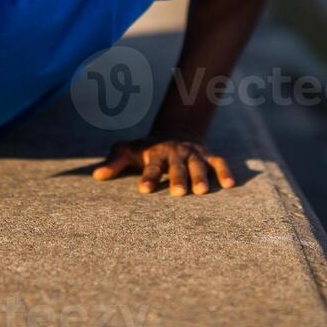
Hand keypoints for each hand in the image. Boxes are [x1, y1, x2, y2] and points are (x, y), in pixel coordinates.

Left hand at [92, 137, 235, 196]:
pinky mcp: (208, 156)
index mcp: (155, 153)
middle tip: (178, 194)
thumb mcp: (129, 150)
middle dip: (178, 178)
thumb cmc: (146, 149)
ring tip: (202, 192)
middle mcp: (175, 153)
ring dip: (201, 176)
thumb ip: (114, 162)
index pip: (151, 166)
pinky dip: (224, 172)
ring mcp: (193, 154)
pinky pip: (218, 162)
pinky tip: (230, 185)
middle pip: (177, 166)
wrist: (174, 132)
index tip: (144, 191)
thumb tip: (96, 176)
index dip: (148, 178)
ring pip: (198, 164)